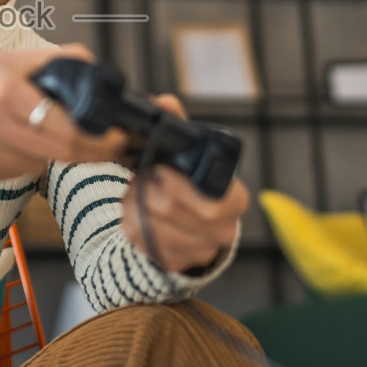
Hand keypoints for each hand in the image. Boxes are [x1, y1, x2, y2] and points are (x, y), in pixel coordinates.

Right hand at [0, 43, 129, 182]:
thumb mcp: (12, 59)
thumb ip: (58, 62)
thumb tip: (97, 72)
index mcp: (4, 93)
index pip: (68, 130)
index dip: (101, 140)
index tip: (118, 138)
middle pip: (60, 154)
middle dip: (89, 151)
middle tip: (105, 144)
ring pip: (38, 167)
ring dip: (50, 153)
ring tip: (37, 131)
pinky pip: (13, 174)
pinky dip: (22, 160)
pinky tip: (10, 141)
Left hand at [120, 93, 249, 272]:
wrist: (186, 219)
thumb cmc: (188, 179)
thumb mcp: (186, 152)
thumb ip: (177, 126)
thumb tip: (165, 103)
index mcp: (234, 200)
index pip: (215, 202)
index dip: (181, 186)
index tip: (159, 170)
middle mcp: (223, 230)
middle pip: (175, 212)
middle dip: (148, 191)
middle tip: (139, 177)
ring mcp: (200, 251)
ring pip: (155, 229)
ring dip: (135, 206)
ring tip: (133, 192)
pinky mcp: (176, 264)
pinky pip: (144, 245)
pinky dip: (132, 224)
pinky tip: (134, 211)